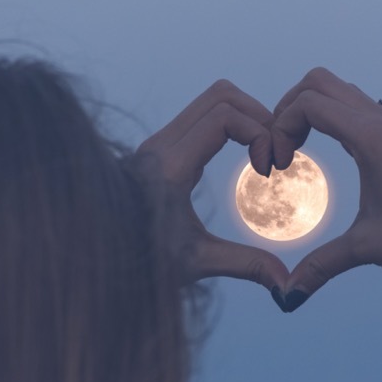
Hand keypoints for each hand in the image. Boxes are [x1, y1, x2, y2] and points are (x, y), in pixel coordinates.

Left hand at [132, 80, 288, 292]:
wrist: (96, 255)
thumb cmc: (139, 261)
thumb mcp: (197, 262)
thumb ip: (245, 265)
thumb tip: (286, 285)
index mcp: (170, 167)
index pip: (224, 116)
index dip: (259, 133)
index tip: (269, 169)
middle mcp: (161, 146)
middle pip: (221, 96)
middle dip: (258, 116)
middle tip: (274, 154)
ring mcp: (158, 143)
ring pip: (211, 100)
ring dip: (244, 116)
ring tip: (262, 153)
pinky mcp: (160, 148)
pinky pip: (201, 116)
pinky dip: (230, 124)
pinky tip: (242, 156)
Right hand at [269, 68, 381, 309]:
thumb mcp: (365, 248)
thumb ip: (320, 266)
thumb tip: (287, 296)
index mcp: (372, 137)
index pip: (308, 103)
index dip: (279, 128)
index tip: (276, 167)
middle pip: (319, 82)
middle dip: (288, 109)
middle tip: (279, 149)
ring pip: (340, 91)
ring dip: (311, 111)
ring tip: (298, 150)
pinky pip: (359, 108)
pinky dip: (333, 119)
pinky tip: (332, 155)